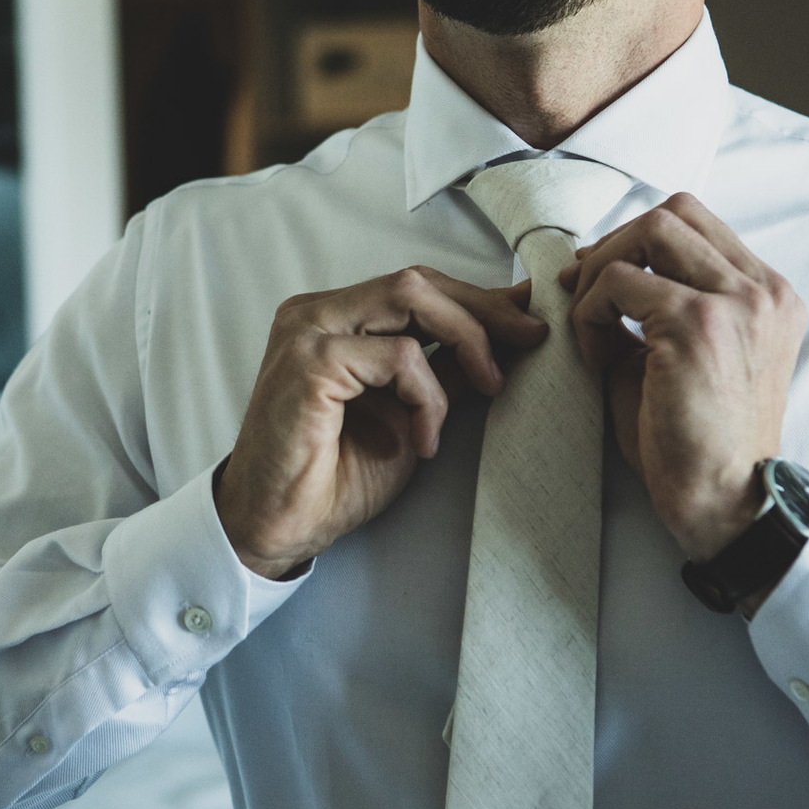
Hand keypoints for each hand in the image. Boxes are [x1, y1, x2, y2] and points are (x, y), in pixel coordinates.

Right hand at [216, 267, 546, 578]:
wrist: (279, 527)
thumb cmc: (337, 474)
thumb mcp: (413, 411)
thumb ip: (449, 368)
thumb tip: (509, 331)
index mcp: (333, 317)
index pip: (415, 286)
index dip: (477, 299)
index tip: (528, 319)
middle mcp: (315, 312)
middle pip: (417, 281)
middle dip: (483, 309)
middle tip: (529, 340)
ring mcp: (307, 331)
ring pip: (411, 298)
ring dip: (464, 344)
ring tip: (487, 390)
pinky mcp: (309, 362)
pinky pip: (400, 356)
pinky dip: (429, 397)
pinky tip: (425, 440)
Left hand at [562, 194, 806, 561]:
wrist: (724, 501)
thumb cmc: (697, 440)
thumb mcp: (687, 355)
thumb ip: (659, 305)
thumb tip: (593, 268)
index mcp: (769, 295)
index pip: (697, 222)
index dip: (637, 240)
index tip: (601, 278)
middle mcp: (763, 290)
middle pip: (673, 211)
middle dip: (615, 244)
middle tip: (582, 290)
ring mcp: (736, 302)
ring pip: (648, 232)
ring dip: (601, 270)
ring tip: (589, 324)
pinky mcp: (697, 323)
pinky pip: (619, 282)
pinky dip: (591, 311)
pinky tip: (593, 354)